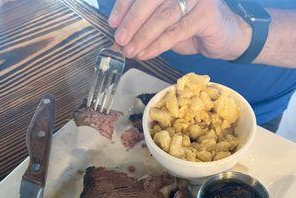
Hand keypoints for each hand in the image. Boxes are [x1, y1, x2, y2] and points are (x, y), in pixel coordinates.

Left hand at [108, 0, 251, 60]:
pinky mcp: (206, 14)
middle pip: (151, 0)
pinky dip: (158, 44)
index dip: (125, 5)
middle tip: (119, 40)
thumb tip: (119, 38)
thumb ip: (144, 24)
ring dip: (143, 36)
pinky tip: (145, 53)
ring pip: (163, 17)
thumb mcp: (164, 22)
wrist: (223, 38)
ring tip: (130, 51)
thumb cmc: (191, 27)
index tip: (112, 23)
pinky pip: (176, 32)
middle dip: (132, 22)